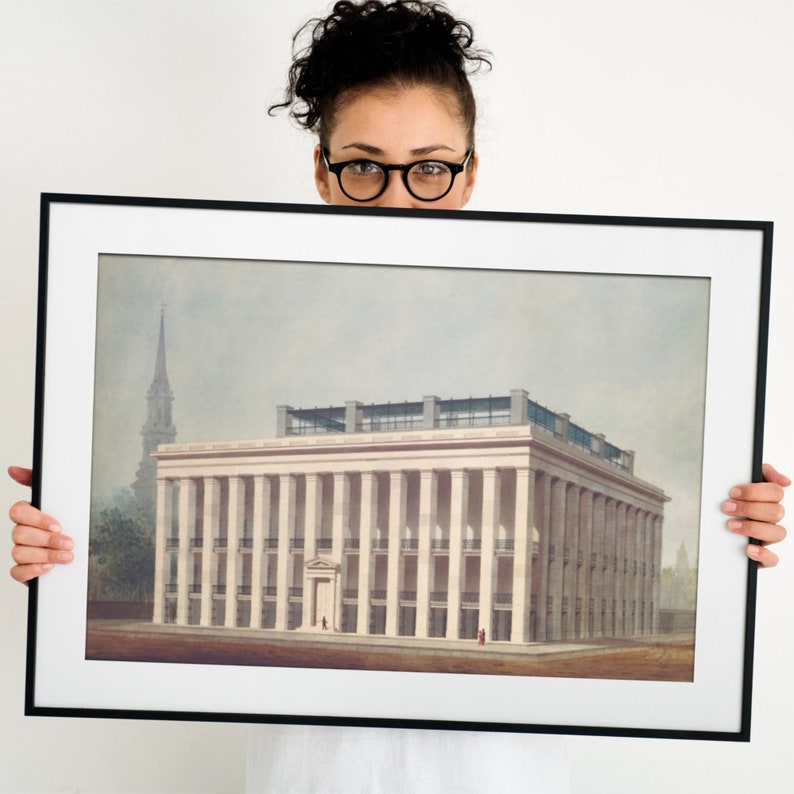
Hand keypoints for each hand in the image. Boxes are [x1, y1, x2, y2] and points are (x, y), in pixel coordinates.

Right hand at [8, 466, 73, 583]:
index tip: (58, 525)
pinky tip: (48, 568)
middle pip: (19, 534)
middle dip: (47, 540)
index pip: (18, 512)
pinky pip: (17, 572)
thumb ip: (39, 481)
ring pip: (19, 553)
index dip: (37, 519)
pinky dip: (32, 570)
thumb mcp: (60, 497)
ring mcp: (21, 551)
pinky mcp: (24, 570)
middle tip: (69, 543)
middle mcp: (21, 533)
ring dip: (45, 555)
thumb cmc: (68, 519)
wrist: (86, 546)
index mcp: (28, 515)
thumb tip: (13, 470)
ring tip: (66, 556)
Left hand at [723, 462, 789, 567]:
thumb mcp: (742, 478)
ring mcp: (768, 537)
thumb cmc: (731, 498)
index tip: (733, 492)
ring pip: (778, 533)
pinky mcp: (761, 555)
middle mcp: (771, 518)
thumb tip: (785, 481)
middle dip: (749, 509)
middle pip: (776, 512)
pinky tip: (749, 548)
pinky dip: (763, 554)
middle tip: (727, 507)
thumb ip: (762, 472)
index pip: (775, 492)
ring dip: (753, 528)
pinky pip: (772, 559)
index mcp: (769, 499)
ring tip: (731, 525)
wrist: (708, 522)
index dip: (754, 492)